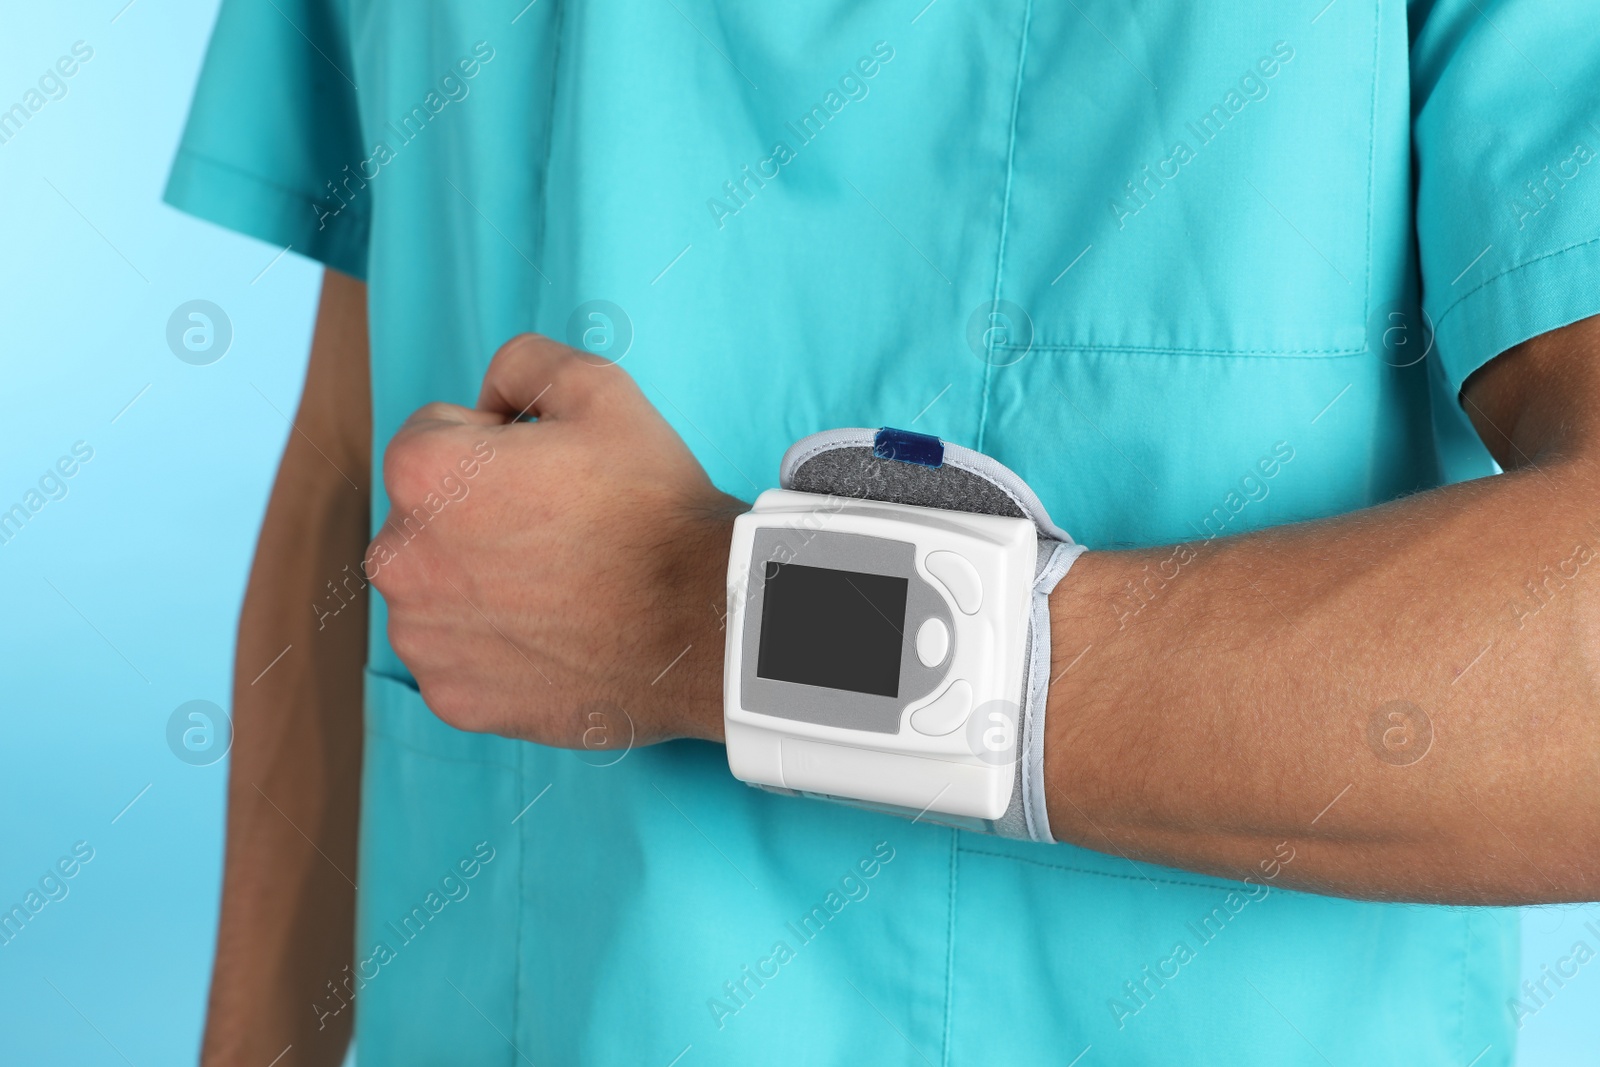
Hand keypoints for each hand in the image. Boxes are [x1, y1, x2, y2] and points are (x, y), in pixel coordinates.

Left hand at [366, 334, 741, 749]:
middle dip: (481, 514)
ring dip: (482, 580)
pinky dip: (496, 646)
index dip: (500, 444)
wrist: (700, 625)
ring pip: (440, 588)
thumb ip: (524, 362)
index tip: (552, 473)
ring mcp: (421, 637)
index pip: (437, 434)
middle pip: (432, 516)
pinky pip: (460, 655)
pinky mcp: (451, 697)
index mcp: (421, 471)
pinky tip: (554, 633)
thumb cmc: (654, 509)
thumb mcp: (602, 388)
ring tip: (562, 584)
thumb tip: (491, 394)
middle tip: (563, 530)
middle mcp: (398, 557)